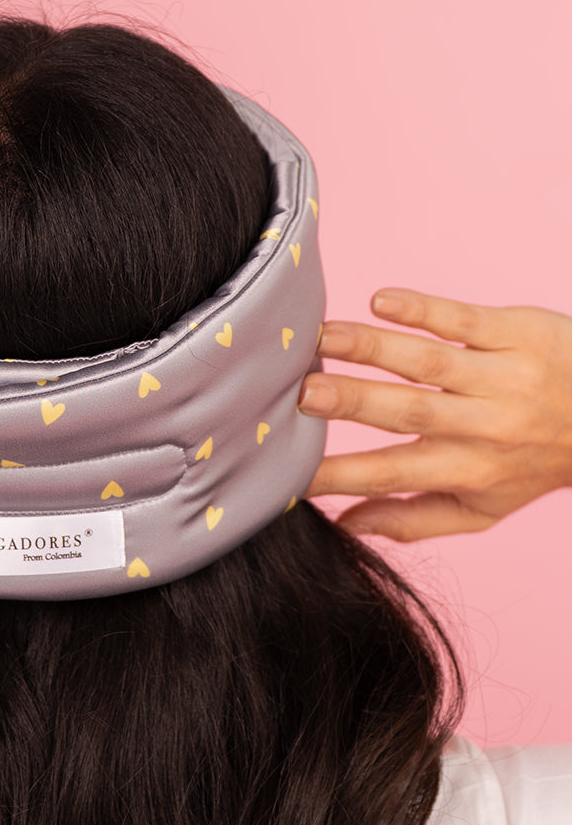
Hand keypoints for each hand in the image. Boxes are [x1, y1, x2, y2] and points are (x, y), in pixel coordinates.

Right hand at [301, 288, 571, 540]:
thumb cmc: (534, 464)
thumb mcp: (481, 509)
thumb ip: (412, 519)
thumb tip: (345, 524)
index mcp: (467, 471)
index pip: (392, 474)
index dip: (340, 475)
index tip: (290, 472)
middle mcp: (485, 426)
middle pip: (408, 413)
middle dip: (351, 402)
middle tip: (301, 393)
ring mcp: (504, 376)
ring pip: (429, 362)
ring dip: (372, 348)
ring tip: (322, 337)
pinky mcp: (520, 332)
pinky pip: (465, 320)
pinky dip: (423, 309)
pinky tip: (381, 301)